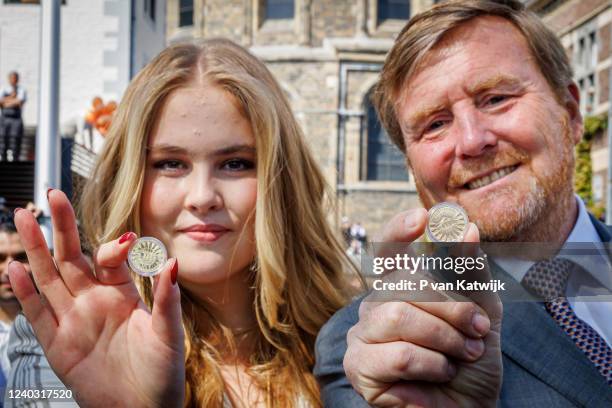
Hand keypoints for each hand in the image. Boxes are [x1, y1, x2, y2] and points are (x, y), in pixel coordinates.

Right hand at [9, 190, 184, 407]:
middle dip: (62, 228)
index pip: (110, 259)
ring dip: (36, 249)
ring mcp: (74, 319)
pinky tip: (14, 268)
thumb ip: (168, 299)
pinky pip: (38, 313)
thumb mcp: (169, 334)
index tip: (126, 241)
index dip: (114, 247)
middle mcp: (95, 301)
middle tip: (52, 195)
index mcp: (123, 294)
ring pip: (49, 277)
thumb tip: (172, 263)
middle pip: (73, 257)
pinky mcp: (58, 343)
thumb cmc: (161, 373)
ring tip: (25, 218)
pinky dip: (25, 292)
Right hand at [344, 208, 502, 406]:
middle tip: (478, 331)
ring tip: (463, 356)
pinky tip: (440, 376)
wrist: (472, 406)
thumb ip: (471, 271)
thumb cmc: (470, 358)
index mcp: (398, 287)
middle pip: (403, 284)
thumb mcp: (482, 310)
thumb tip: (467, 227)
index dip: (399, 230)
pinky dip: (431, 366)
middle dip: (450, 308)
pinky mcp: (358, 368)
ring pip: (397, 316)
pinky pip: (398, 354)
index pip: (388, 251)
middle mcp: (374, 305)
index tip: (424, 217)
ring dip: (444, 338)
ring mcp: (361, 336)